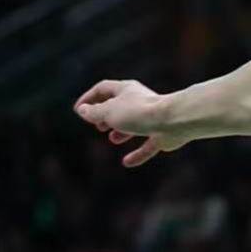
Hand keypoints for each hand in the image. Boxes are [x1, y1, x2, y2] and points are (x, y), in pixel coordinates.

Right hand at [74, 79, 190, 167]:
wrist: (172, 121)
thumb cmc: (138, 113)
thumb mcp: (108, 111)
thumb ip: (94, 112)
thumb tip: (82, 110)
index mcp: (126, 89)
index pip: (103, 89)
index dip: (89, 98)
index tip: (78, 110)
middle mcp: (140, 101)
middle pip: (120, 105)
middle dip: (107, 115)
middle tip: (97, 125)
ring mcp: (152, 118)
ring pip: (135, 123)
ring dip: (122, 131)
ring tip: (113, 138)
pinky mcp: (162, 135)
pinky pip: (148, 145)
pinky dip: (138, 154)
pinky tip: (127, 163)